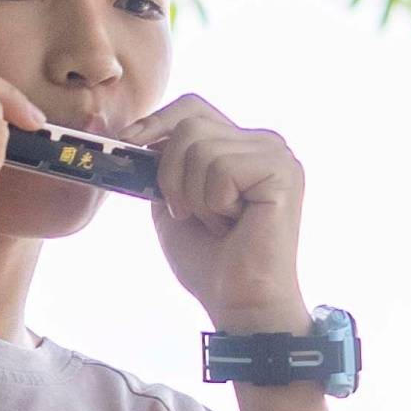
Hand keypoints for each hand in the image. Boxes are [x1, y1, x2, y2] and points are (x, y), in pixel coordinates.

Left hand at [134, 95, 313, 333]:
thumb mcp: (172, 202)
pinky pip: (221, 168)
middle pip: (190, 124)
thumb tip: (127, 133)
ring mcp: (277, 156)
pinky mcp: (282, 172)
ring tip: (218, 223)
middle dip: (170, 173)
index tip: (129, 144)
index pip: (192, 107)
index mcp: (241, 146)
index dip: (156, 121)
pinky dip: (214, 203)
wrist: (240, 303)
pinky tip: (234, 224)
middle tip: (187, 213)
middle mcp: (265, 143)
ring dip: (194, 195)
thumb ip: (159, 166)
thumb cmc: (210, 261)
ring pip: (201, 147)